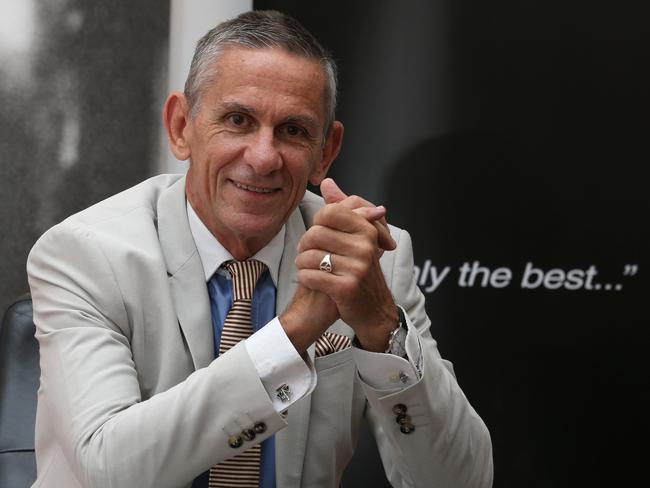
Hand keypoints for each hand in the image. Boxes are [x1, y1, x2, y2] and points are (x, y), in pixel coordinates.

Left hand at [294, 181, 397, 351]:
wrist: (373, 310)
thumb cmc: (360, 270)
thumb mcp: (356, 237)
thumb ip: (341, 208)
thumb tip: (327, 182)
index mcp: (366, 229)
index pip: (328, 212)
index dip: (316, 225)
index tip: (319, 237)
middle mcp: (365, 245)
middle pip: (314, 234)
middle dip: (305, 246)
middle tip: (310, 256)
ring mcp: (357, 267)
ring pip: (308, 256)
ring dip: (303, 264)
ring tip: (310, 268)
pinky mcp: (346, 287)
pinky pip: (309, 276)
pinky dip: (305, 278)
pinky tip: (313, 281)